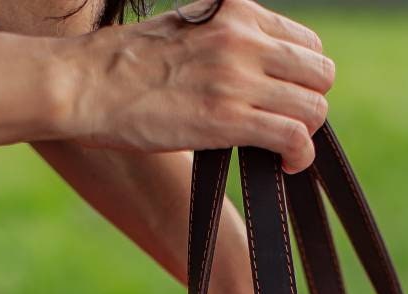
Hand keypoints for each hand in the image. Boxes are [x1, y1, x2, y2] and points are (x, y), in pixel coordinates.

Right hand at [52, 0, 334, 173]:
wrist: (87, 84)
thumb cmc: (126, 65)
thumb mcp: (186, 28)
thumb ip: (225, 40)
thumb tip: (250, 69)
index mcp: (236, 10)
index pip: (306, 43)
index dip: (301, 77)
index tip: (282, 100)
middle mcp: (243, 37)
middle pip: (320, 73)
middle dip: (309, 104)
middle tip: (285, 126)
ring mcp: (237, 77)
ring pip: (314, 107)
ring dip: (306, 134)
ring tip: (283, 149)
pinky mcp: (228, 118)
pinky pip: (295, 137)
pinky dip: (300, 157)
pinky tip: (286, 164)